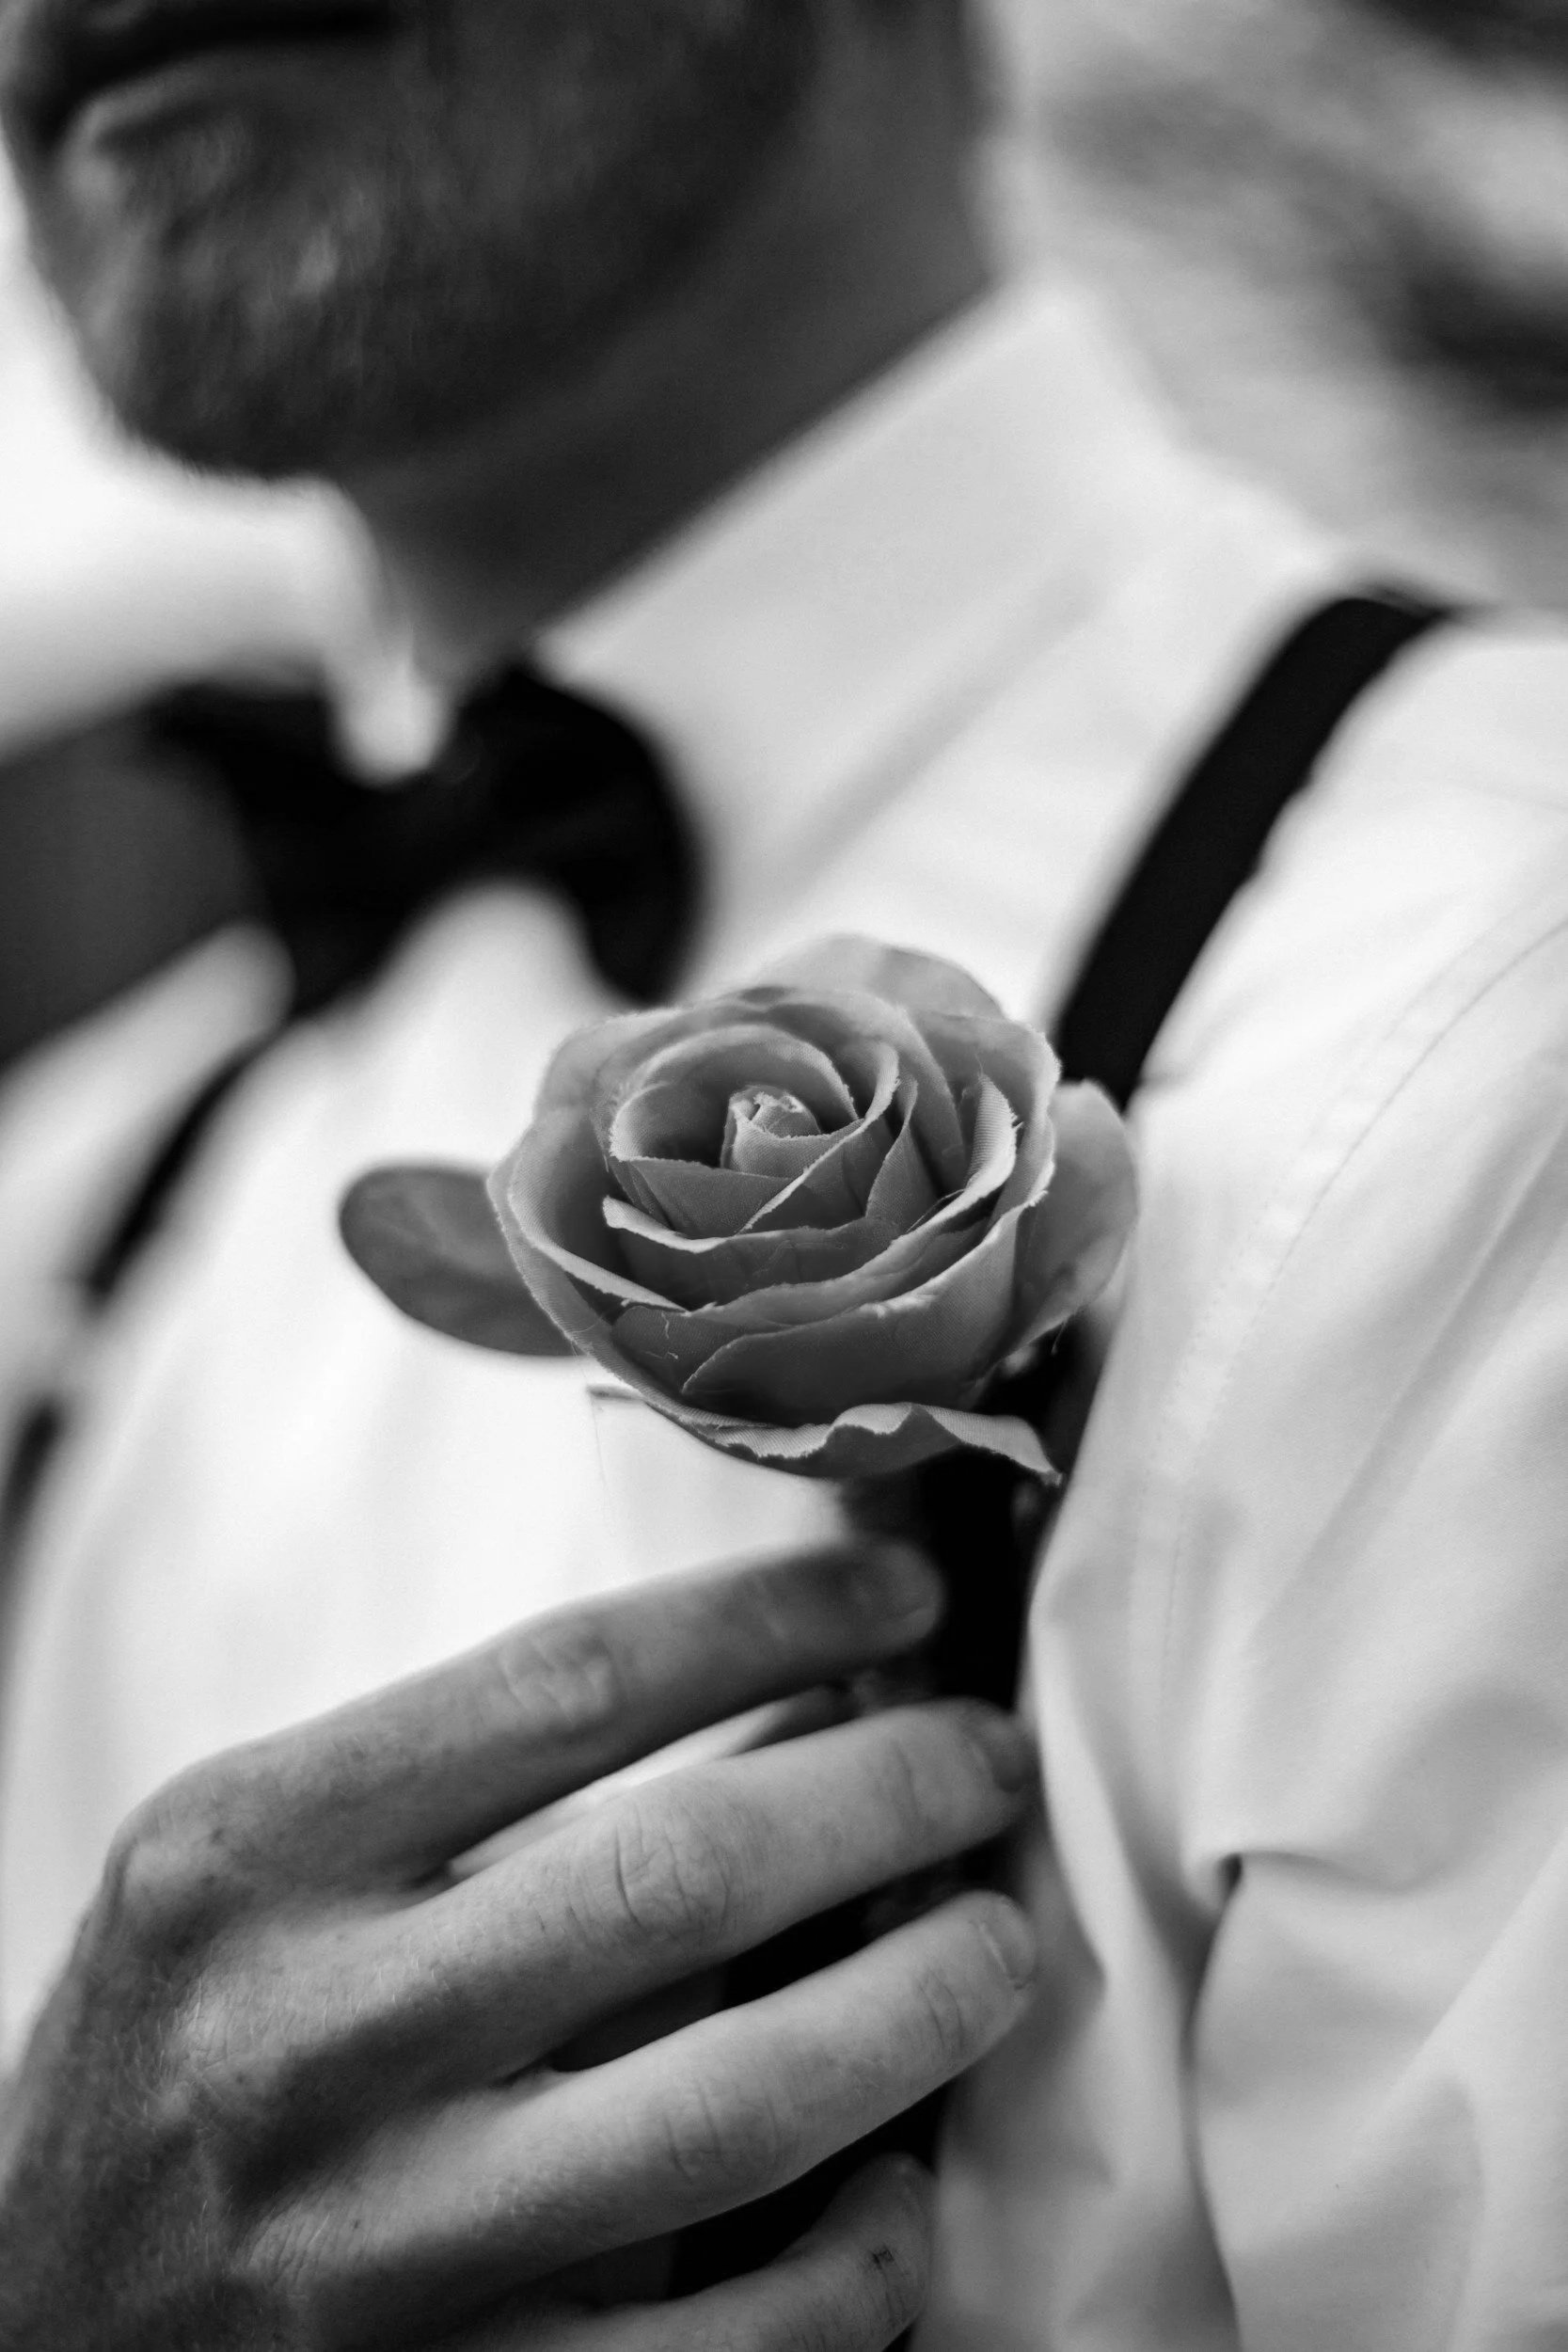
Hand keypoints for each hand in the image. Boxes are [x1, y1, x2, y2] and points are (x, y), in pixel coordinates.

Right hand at [0, 1541, 1037, 2349]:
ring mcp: (379, 2256)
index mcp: (240, 1857)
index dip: (774, 1619)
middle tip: (988, 1757)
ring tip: (999, 1941)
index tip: (900, 1590)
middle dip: (890, 1792)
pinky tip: (901, 2183)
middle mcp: (301, 2044)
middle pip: (681, 1877)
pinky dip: (864, 2254)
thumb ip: (464, 1782)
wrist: (26, 2329)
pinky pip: (738, 2345)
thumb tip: (784, 1683)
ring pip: (744, 2109)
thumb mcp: (252, 1873)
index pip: (567, 1684)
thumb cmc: (184, 2055)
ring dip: (922, 2007)